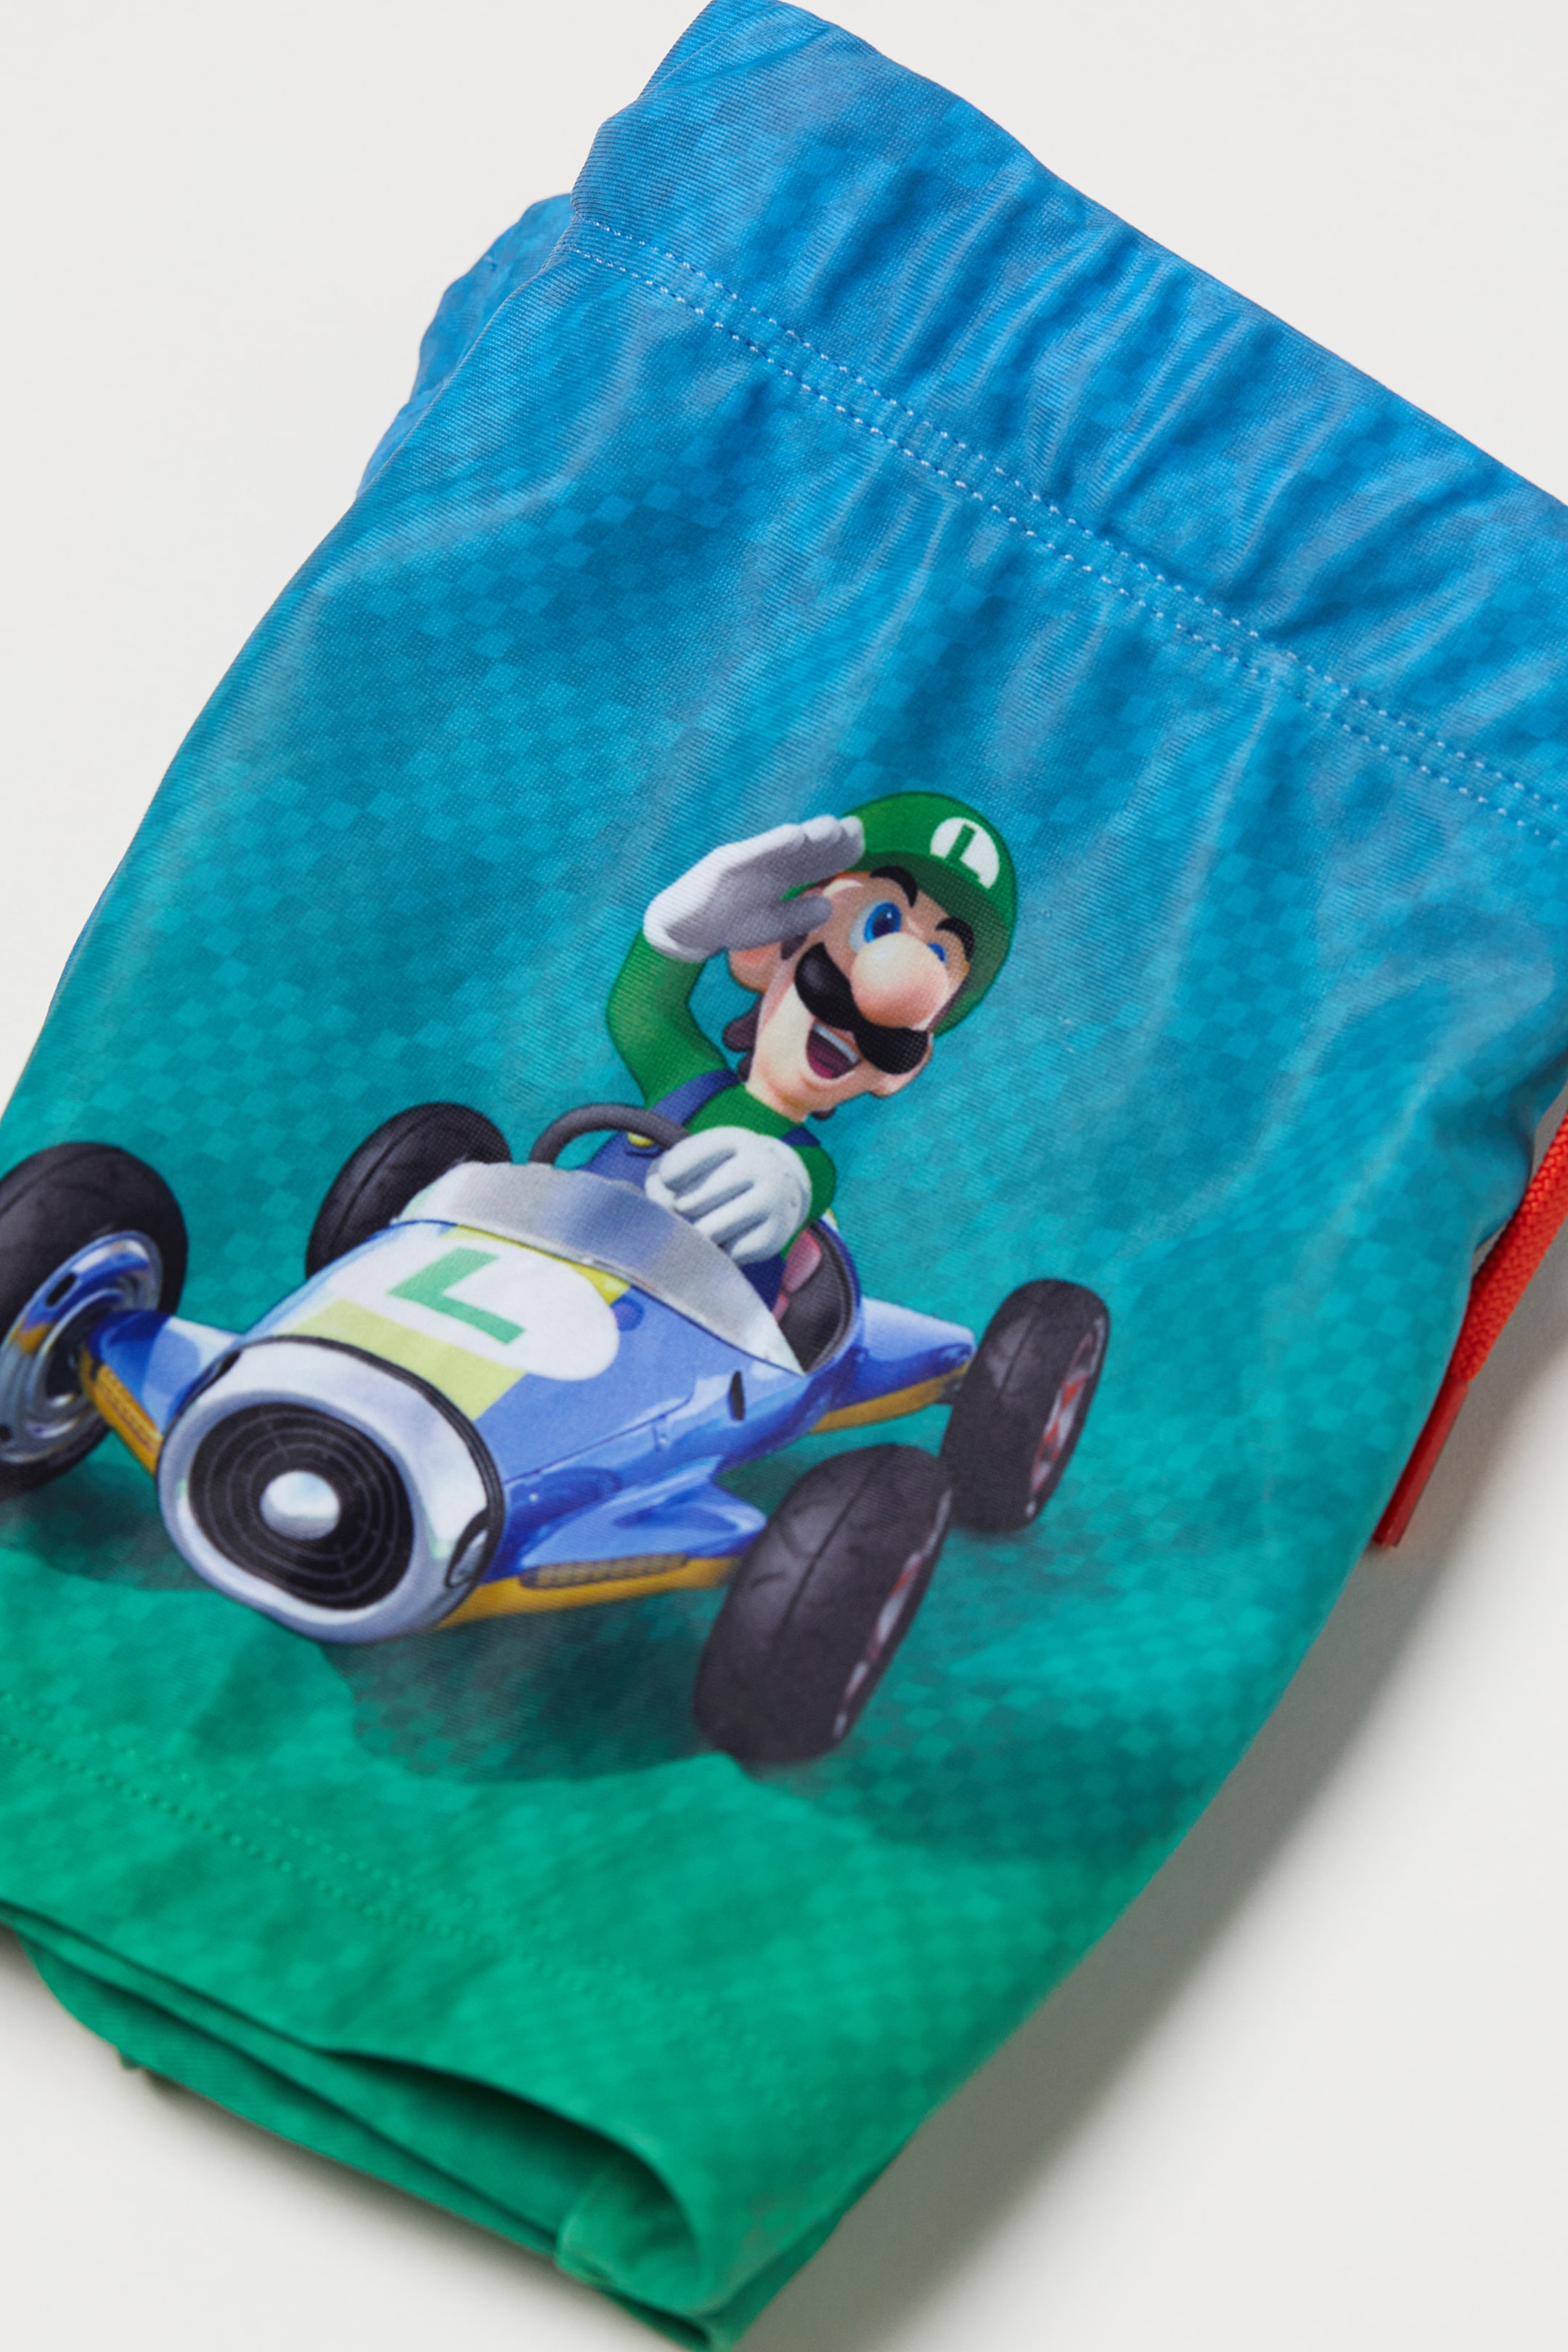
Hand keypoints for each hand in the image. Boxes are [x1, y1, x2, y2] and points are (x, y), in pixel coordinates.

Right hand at [643, 814, 865, 962]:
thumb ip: (798, 915)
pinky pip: (751, 853)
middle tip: (855, 827)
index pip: (814, 861)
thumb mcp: (769, 925)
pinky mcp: (723, 864)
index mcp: (779, 875)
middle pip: (803, 849)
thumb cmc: (726, 923)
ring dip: (806, 835)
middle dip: (829, 839)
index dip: (839, 852)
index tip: (861, 841)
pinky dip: (771, 844)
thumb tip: (829, 906)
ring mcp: (745, 861)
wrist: (681, 929)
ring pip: (781, 845)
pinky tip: (792, 836)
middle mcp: (765, 863)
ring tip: (831, 827)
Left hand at [645, 1127, 810, 1263]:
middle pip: (688, 1204)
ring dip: (702, 1232)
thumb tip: (662, 1221)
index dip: (665, 1182)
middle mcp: (760, 1164)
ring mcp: (773, 1200)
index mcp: (733, 1139)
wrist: (779, 1189)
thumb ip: (660, 1183)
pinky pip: (727, 1254)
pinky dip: (724, 1249)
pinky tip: (737, 1232)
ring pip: (707, 1232)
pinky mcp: (775, 1236)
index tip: (674, 1179)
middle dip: (683, 1210)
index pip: (674, 1170)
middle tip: (698, 1203)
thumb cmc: (719, 1173)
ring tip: (717, 1217)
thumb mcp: (690, 1163)